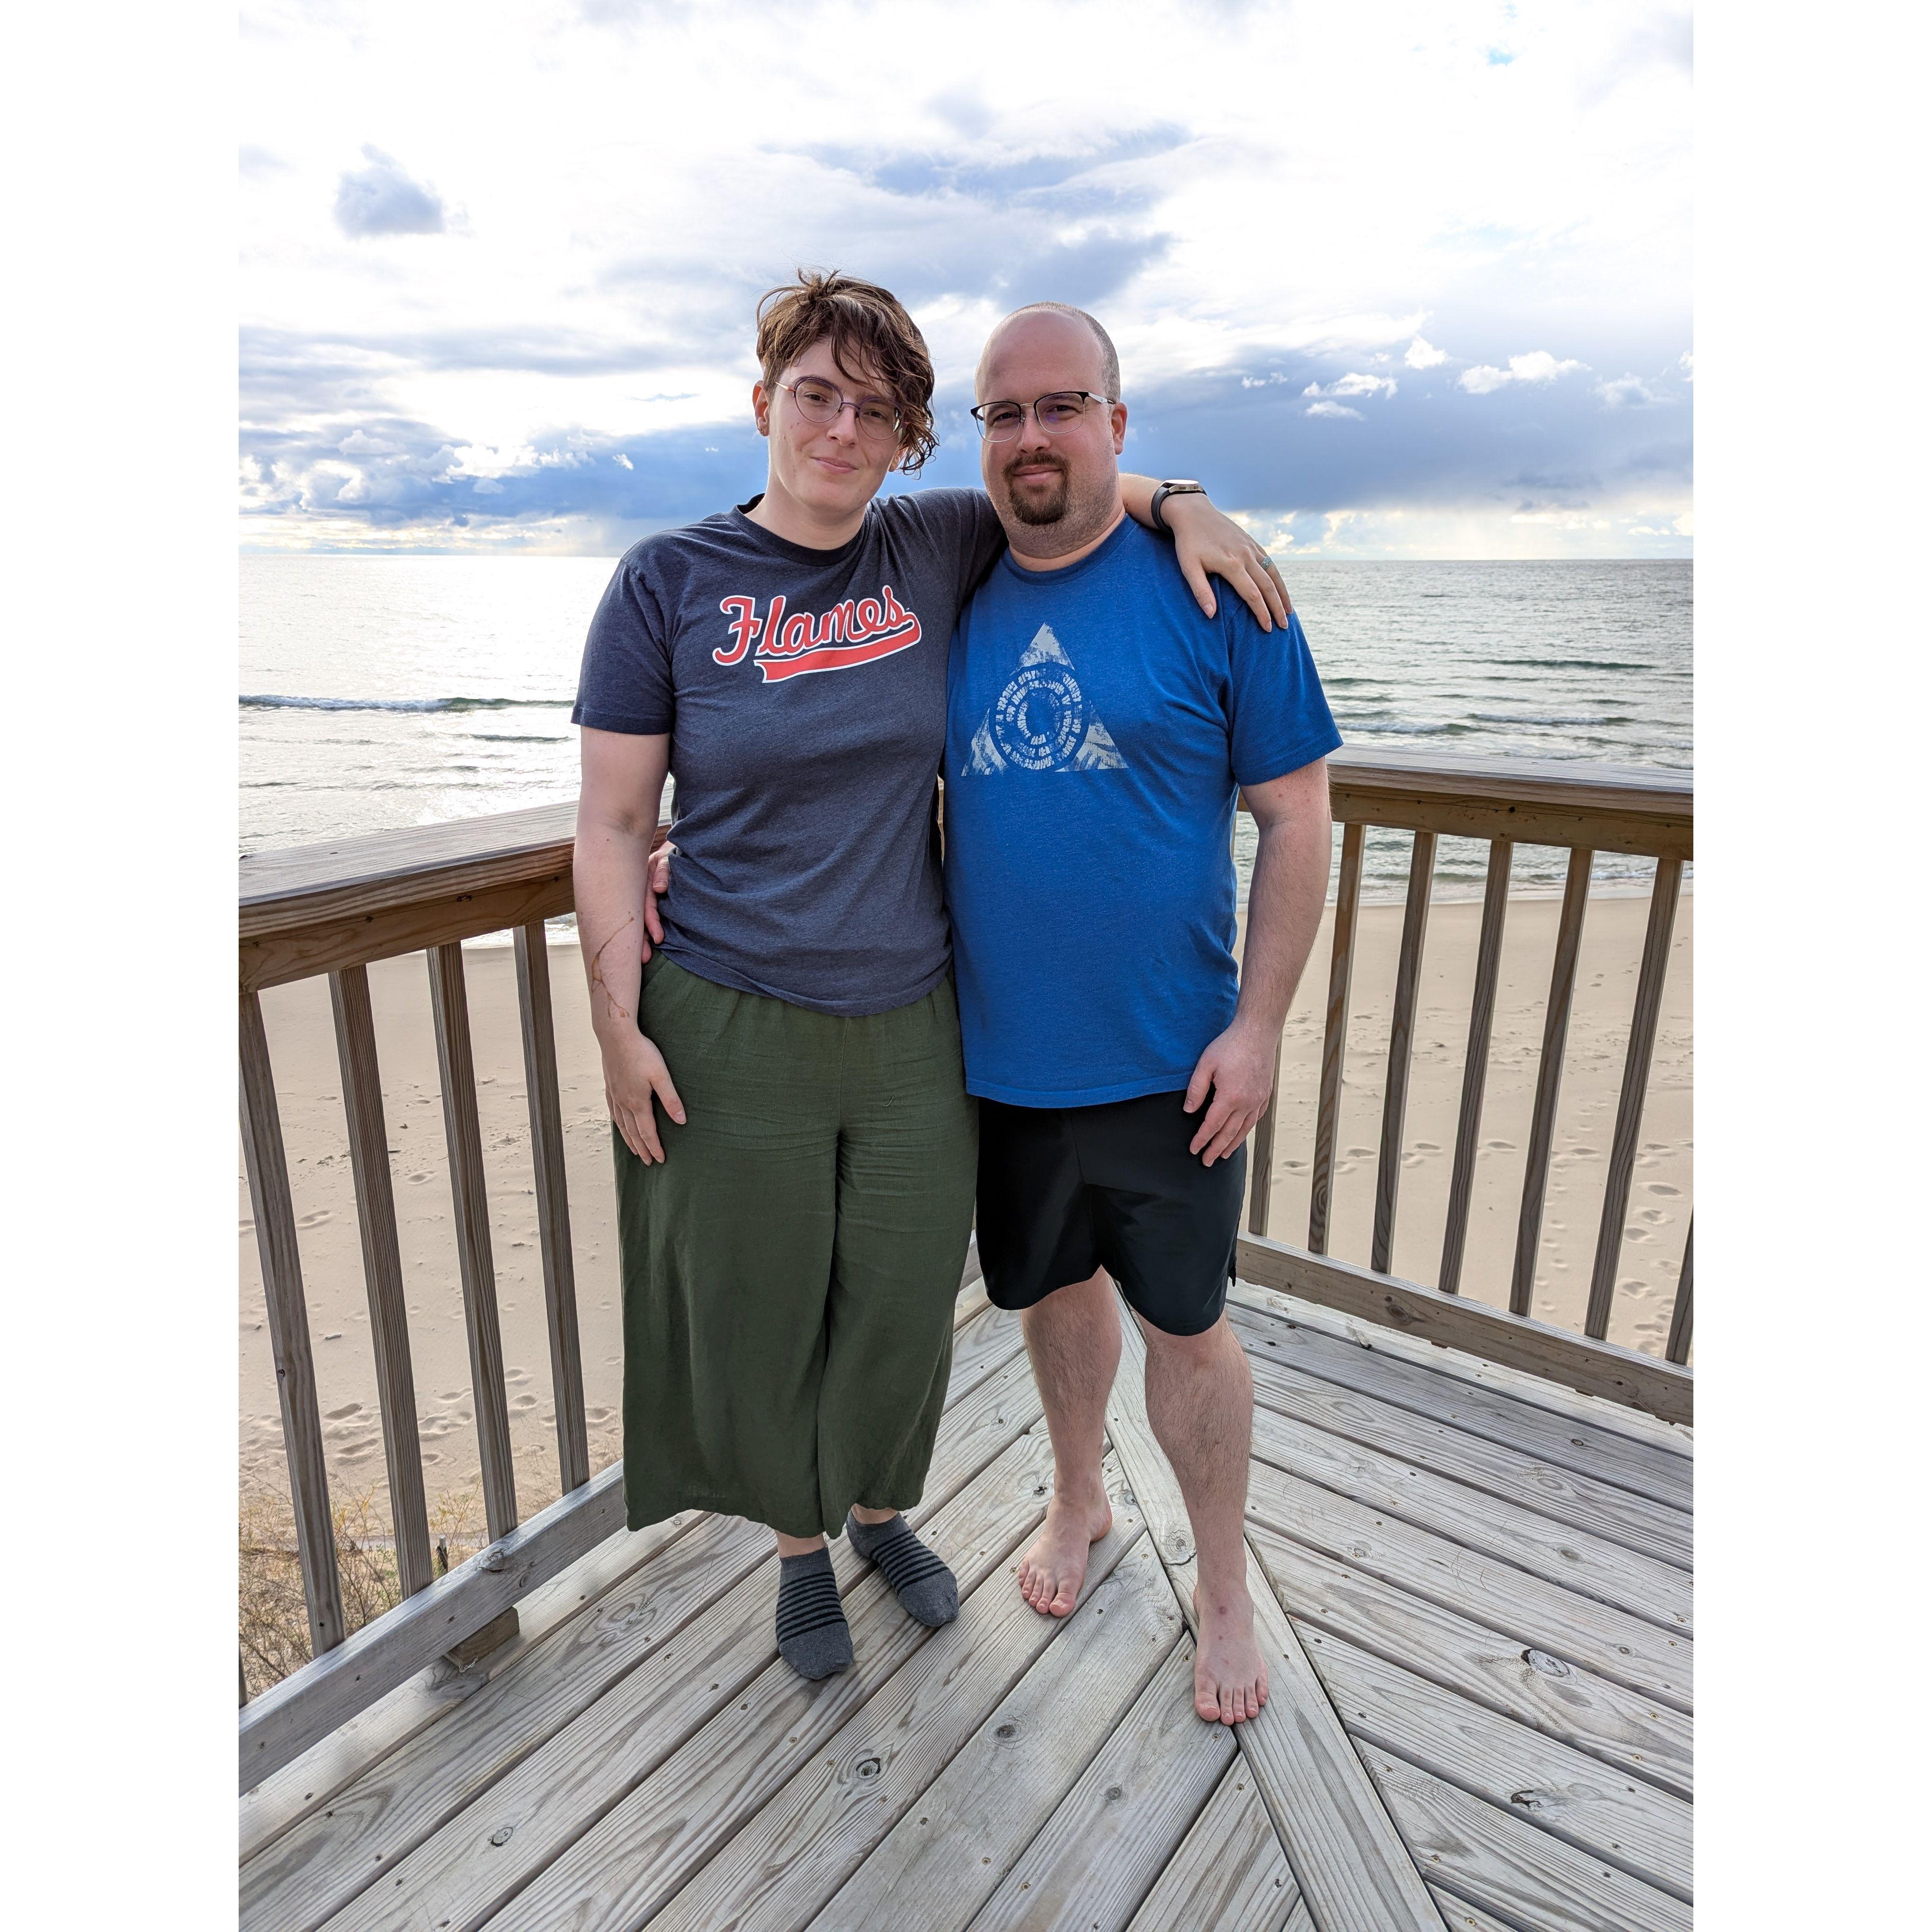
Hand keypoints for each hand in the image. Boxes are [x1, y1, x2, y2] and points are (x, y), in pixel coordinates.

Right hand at [602, 1029, 686, 1164]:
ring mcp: (615, 1095)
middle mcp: (624, 1103)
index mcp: (638, 1102)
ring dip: (630, 1140)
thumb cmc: (642, 1053)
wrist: (616, 1036)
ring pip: (622, 1125)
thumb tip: (681, 1121)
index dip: (655, 1147)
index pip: (648, 1132)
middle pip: (634, 1133)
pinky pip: (613, 1112)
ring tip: (636, 1151)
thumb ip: (671, 1099)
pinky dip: (618, 1124)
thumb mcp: (661, 1075)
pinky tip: (620, 1125)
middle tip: (650, 1162)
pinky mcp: (610, 1087)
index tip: (661, 1160)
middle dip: (643, 1149)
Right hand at [640, 839, 674, 961]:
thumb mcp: (667, 858)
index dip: (651, 922)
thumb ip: (664, 870)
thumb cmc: (670, 855)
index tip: (658, 938)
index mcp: (642, 883)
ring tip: (645, 959)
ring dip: (643, 939)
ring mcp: (645, 900)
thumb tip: (659, 889)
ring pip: (641, 921)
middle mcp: (640, 894)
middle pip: (639, 918)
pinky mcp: (651, 903)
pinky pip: (647, 919)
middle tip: (644, 959)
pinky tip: (647, 947)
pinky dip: (647, 932)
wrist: (674, 853)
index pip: (646, 906)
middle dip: (641, 939)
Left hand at [1164, 496, 1290, 631]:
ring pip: (1273, 573)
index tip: (1267, 628)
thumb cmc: (1188, 542)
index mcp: (1232, 564)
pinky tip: (1279, 588)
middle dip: (1277, 608)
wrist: (1193, 512)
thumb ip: (1200, 591)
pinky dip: (1277, 577)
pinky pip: (1269, 562)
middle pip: (1268, 586)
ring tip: (1288, 611)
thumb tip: (1211, 615)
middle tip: (1283, 627)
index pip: (1252, 595)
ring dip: (1282, 594)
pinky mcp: (1251, 542)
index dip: (1262, 613)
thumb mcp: (1188, 567)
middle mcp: (1246, 555)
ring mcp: (1251, 547)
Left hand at [1183, 1019, 1277, 1164]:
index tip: (1194, 1149)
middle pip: (1229, 1133)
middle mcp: (1247, 1103)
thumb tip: (1189, 1110)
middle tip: (1207, 1162)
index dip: (1202, 1139)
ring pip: (1244, 1129)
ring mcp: (1258, 1099)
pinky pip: (1256, 1118)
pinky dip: (1247, 1130)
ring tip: (1224, 1155)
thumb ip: (1196, 1089)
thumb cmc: (1230, 1045)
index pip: (1212, 1125)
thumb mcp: (1206, 1064)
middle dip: (1216, 1149)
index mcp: (1230, 1097)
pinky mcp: (1265, 1094)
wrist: (1258, 1032)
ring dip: (1233, 1144)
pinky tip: (1241, 1133)